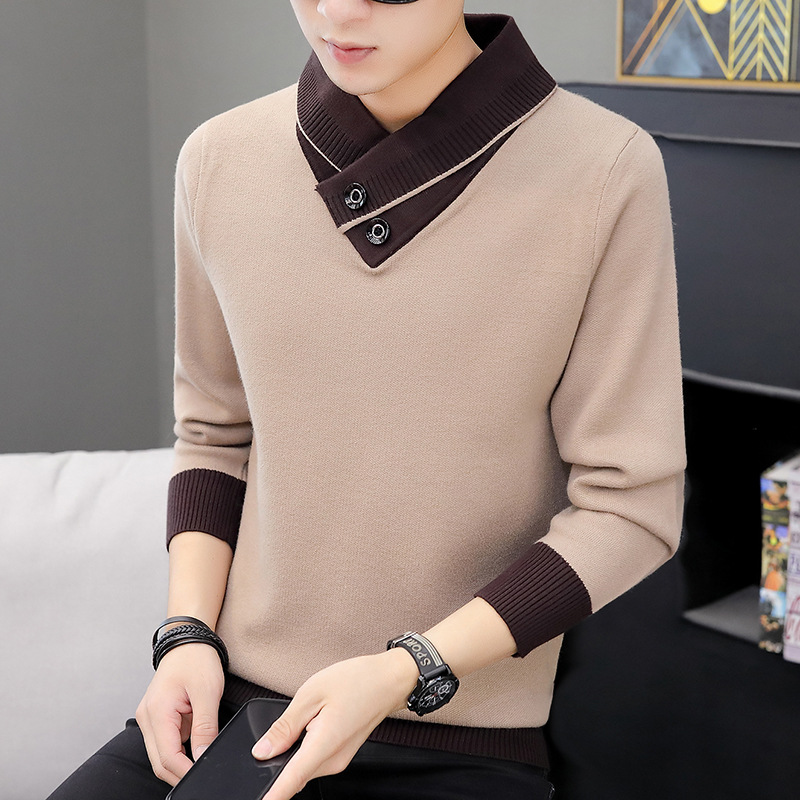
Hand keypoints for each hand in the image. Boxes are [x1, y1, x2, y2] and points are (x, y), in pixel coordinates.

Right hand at [135, 643, 224, 785]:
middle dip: (182, 772)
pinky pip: (167, 741)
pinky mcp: (157, 716)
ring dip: (182, 758)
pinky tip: (196, 739)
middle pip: (161, 762)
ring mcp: (150, 718)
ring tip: (202, 749)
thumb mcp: (208, 693)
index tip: (204, 775)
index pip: (167, 759)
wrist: (189, 639)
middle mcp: (147, 718)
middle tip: (205, 772)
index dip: (186, 772)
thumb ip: (205, 728)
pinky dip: (181, 746)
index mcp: (157, 713)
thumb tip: (203, 758)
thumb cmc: (197, 659)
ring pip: (163, 754)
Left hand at [252, 650, 418, 799]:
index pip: (290, 781)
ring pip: (303, 767)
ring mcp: (338, 760)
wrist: (389, 680)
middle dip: (279, 760)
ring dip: (294, 751)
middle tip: (287, 725)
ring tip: (309, 714)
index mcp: (323, 745)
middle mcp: (332, 761)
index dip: (271, 796)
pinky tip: (314, 721)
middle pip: (293, 774)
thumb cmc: (356, 681)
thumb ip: (285, 726)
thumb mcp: (312, 694)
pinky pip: (314, 760)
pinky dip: (306, 748)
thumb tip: (263, 751)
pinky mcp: (340, 755)